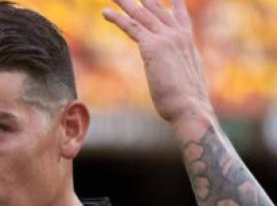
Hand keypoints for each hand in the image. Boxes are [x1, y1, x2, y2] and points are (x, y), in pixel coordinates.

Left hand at [103, 0, 213, 123]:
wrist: (190, 107)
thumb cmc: (187, 102)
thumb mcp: (185, 80)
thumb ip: (179, 70)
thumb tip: (177, 78)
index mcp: (187, 42)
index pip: (179, 15)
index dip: (173, 3)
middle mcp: (178, 35)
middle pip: (157, 9)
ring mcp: (167, 39)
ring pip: (142, 14)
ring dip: (125, 2)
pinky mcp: (153, 47)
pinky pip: (132, 27)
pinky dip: (117, 18)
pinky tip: (105, 13)